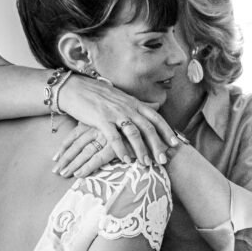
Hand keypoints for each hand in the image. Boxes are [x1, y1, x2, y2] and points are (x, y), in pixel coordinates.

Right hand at [52, 74, 178, 167]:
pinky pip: (114, 137)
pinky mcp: (101, 119)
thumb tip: (158, 106)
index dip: (167, 131)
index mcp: (135, 103)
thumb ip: (140, 105)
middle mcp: (128, 108)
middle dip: (157, 145)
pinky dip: (120, 149)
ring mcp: (115, 113)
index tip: (175, 143)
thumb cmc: (99, 95)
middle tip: (163, 160)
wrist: (76, 87)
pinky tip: (125, 160)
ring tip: (146, 163)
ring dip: (141, 150)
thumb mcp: (123, 98)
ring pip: (134, 133)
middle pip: (148, 128)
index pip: (156, 118)